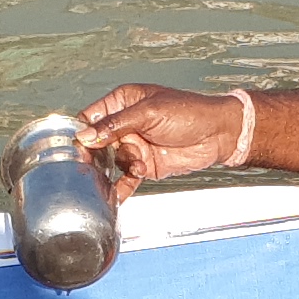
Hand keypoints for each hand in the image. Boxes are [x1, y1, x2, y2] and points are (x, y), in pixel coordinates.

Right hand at [82, 83, 243, 183]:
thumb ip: (116, 125)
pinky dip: (122, 187)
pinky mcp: (145, 165)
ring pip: (113, 161)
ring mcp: (135, 145)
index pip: (92, 117)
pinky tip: (116, 197)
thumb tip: (86, 136)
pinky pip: (126, 178)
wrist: (218, 134)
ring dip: (123, 165)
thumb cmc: (189, 112)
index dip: (84, 132)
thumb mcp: (149, 113)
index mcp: (123, 102)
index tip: (80, 147)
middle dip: (98, 155)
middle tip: (96, 166)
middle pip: (98, 143)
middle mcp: (126, 124)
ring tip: (140, 163)